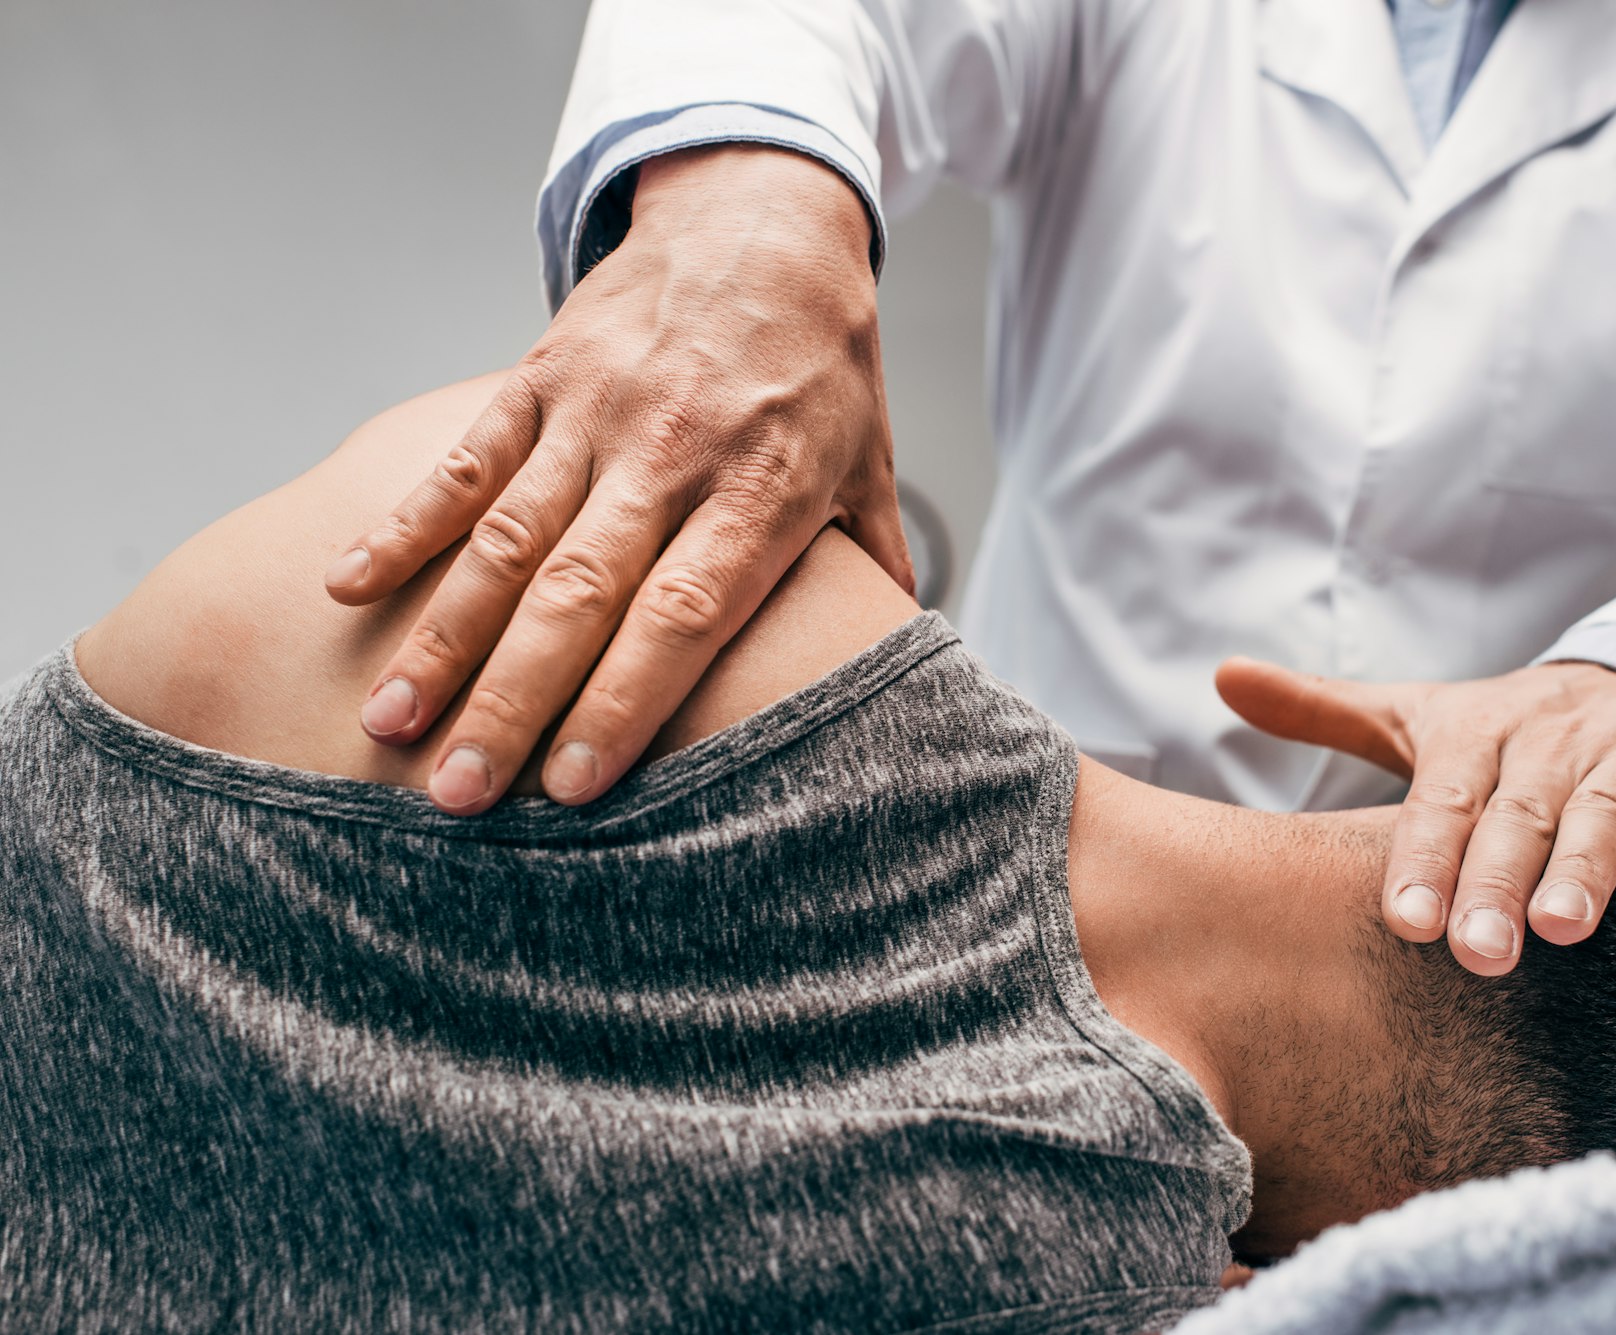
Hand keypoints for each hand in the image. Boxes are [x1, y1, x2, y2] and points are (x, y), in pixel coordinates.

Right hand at [323, 146, 909, 813]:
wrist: (764, 218)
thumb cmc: (822, 360)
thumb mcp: (867, 461)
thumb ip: (869, 564)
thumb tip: (897, 666)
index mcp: (761, 491)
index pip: (684, 615)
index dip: (623, 702)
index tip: (571, 787)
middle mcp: (672, 456)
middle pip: (580, 595)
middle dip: (513, 702)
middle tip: (454, 794)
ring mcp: (597, 413)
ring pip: (507, 540)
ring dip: (443, 639)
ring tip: (388, 724)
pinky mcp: (541, 378)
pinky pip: (466, 460)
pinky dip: (405, 522)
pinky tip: (350, 586)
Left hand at [1215, 659, 1615, 974]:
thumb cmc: (1502, 733)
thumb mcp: (1415, 716)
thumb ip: (1321, 710)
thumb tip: (1222, 674)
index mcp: (1472, 734)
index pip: (1441, 802)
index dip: (1423, 860)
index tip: (1407, 923)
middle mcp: (1545, 741)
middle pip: (1515, 817)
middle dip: (1496, 884)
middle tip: (1478, 956)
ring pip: (1599, 814)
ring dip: (1583, 869)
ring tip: (1563, 928)